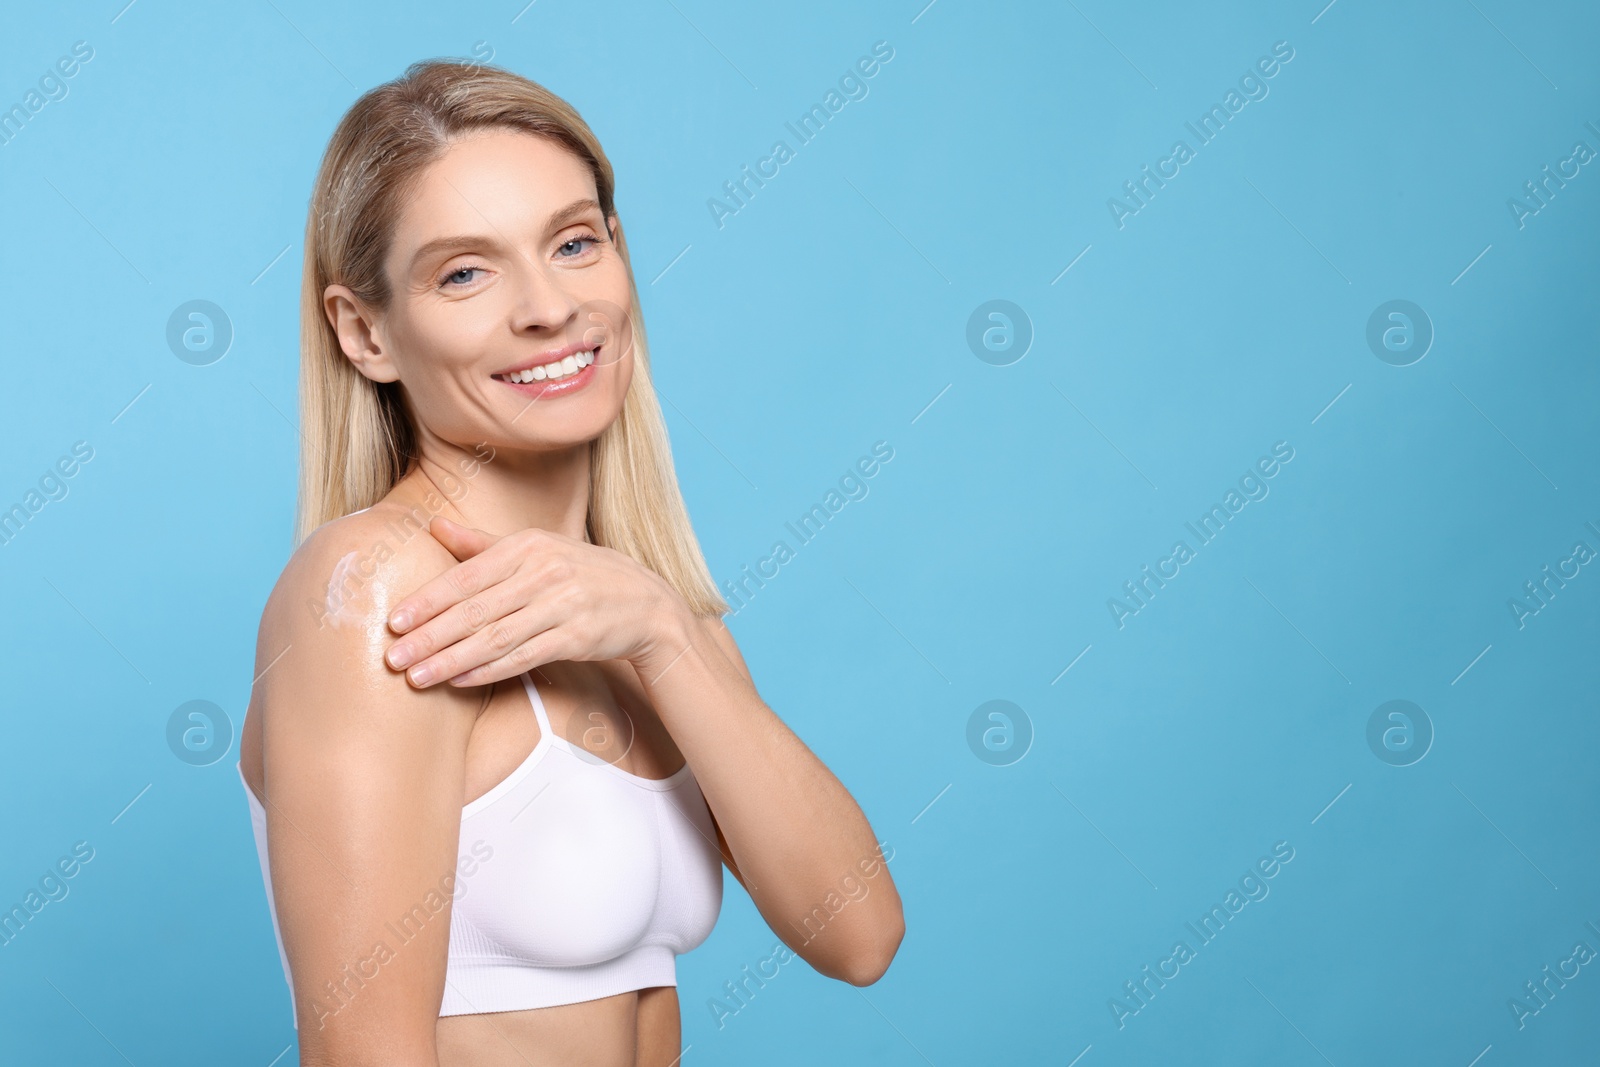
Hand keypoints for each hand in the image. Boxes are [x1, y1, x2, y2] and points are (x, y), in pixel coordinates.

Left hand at [383, 517, 691, 686]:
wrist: (647, 603)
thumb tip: (433, 526)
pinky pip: (525, 657)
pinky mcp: (577, 638)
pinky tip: (461, 682)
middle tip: (394, 657)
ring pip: (496, 638)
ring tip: (417, 678)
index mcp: (529, 545)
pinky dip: (490, 671)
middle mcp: (545, 572)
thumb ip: (483, 544)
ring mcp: (563, 606)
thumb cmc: (583, 573)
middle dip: (430, 636)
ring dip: (452, 660)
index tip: (395, 621)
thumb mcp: (538, 548)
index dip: (429, 600)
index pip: (468, 575)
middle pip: (477, 610)